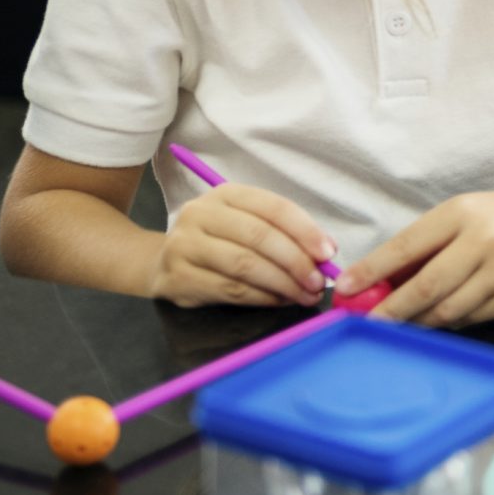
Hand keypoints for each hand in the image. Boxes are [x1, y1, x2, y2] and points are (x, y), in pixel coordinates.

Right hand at [150, 184, 334, 309]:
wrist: (165, 262)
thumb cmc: (220, 241)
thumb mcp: (247, 224)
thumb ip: (283, 233)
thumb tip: (325, 253)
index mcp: (226, 194)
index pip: (273, 208)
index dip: (305, 230)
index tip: (328, 253)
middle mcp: (200, 214)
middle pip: (260, 237)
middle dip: (296, 261)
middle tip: (318, 281)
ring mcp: (184, 245)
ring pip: (245, 265)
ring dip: (283, 283)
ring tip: (305, 294)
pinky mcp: (177, 277)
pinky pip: (230, 289)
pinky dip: (262, 297)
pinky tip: (280, 300)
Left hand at [333, 190, 493, 327]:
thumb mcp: (461, 217)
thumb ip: (422, 247)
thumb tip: (374, 283)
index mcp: (462, 214)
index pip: (407, 246)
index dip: (372, 271)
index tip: (344, 289)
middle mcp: (485, 241)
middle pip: (427, 287)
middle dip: (391, 309)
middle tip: (367, 323)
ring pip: (448, 310)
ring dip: (417, 322)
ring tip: (399, 324)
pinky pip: (471, 320)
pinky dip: (449, 322)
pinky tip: (439, 318)